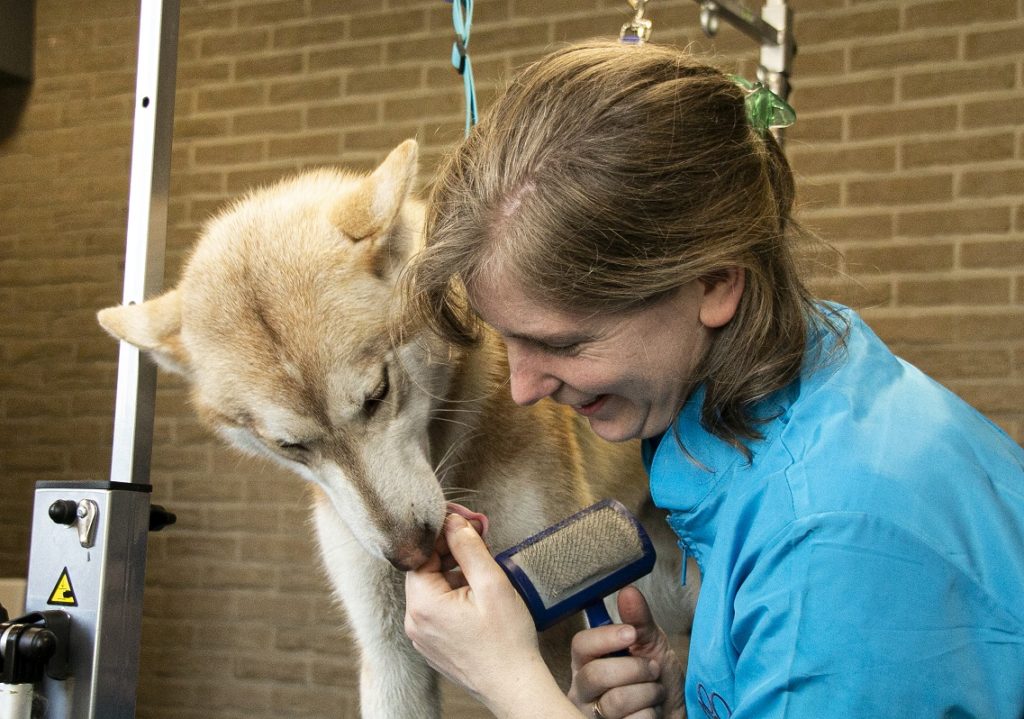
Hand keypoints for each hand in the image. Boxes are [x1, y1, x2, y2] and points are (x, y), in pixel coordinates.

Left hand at [404, 513, 582, 716]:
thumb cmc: (507, 641)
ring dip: (455, 573)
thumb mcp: (492, 583)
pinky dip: (455, 595)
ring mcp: (422, 637)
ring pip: (433, 589)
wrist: (514, 687)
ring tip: (485, 568)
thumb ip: (468, 547)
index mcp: (423, 604)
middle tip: (481, 539)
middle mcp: (414, 622)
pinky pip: (438, 609)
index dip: (444, 534)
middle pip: (426, 570)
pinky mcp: (434, 646)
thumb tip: (452, 521)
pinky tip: (479, 593)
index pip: (421, 553)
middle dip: (452, 551)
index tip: (466, 523)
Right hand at [568, 586, 685, 718]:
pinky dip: (650, 716)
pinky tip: (651, 714)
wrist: (676, 714)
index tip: (631, 634)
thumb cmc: (659, 682)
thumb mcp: (652, 646)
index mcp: (588, 661)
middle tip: (653, 670)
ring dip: (648, 694)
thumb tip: (628, 591)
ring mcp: (591, 715)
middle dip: (635, 670)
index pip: (581, 645)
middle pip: (596, 674)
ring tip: (655, 694)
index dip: (605, 638)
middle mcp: (583, 689)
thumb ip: (639, 621)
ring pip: (615, 701)